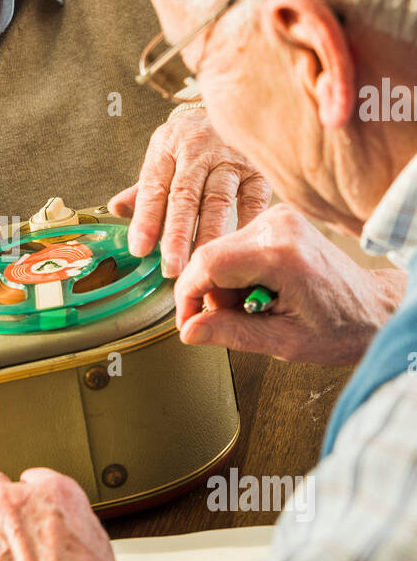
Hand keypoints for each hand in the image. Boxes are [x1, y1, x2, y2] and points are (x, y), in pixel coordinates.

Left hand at [109, 109, 270, 276]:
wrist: (232, 105)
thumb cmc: (192, 141)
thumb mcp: (163, 154)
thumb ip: (144, 187)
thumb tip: (117, 209)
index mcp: (167, 147)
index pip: (153, 188)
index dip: (146, 220)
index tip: (140, 249)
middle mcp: (198, 150)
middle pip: (185, 196)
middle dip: (177, 233)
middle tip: (172, 266)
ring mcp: (230, 157)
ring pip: (218, 200)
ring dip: (209, 234)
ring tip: (202, 263)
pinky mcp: (258, 167)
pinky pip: (253, 199)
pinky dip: (246, 224)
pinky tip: (239, 248)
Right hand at [174, 203, 406, 364]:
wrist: (372, 308)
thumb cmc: (341, 326)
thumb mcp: (283, 341)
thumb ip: (231, 333)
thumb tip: (190, 330)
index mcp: (282, 254)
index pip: (208, 264)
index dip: (189, 296)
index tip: (189, 321)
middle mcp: (279, 226)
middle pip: (211, 256)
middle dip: (212, 294)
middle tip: (239, 319)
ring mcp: (279, 219)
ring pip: (220, 252)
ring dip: (227, 285)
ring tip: (259, 305)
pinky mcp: (278, 220)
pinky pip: (236, 246)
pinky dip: (239, 273)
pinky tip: (262, 289)